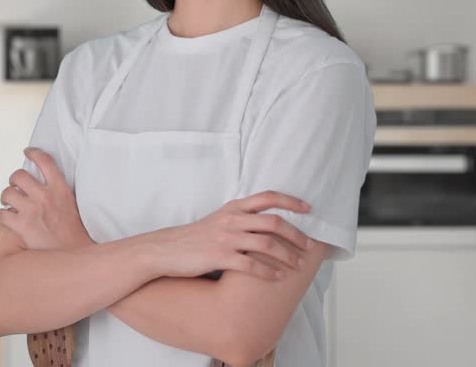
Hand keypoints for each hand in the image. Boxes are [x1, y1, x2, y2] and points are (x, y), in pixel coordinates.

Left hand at [0, 147, 93, 250]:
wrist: (75, 257)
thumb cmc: (75, 235)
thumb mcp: (74, 207)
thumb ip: (60, 194)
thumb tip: (48, 185)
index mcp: (61, 190)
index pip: (45, 161)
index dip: (34, 153)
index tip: (28, 151)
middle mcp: (45, 196)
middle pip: (19, 175)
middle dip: (14, 180)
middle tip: (15, 186)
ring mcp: (32, 211)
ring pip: (7, 193)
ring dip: (6, 197)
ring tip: (9, 203)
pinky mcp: (21, 226)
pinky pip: (2, 214)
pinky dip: (2, 216)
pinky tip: (7, 219)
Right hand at [147, 191, 316, 281]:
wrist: (165, 250)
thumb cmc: (194, 238)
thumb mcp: (218, 219)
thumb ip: (240, 218)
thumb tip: (266, 223)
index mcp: (233, 207)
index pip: (268, 197)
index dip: (291, 201)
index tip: (308, 209)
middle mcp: (232, 219)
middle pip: (274, 222)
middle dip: (296, 234)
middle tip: (310, 246)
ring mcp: (226, 238)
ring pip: (267, 244)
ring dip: (287, 256)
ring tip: (298, 266)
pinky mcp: (219, 257)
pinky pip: (251, 265)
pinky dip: (268, 272)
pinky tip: (277, 278)